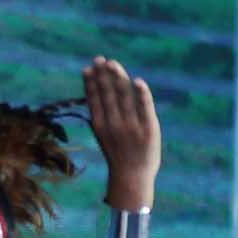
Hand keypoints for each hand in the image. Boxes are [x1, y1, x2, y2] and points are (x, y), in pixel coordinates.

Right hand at [83, 56, 160, 205]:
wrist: (132, 177)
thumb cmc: (118, 155)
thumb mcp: (103, 137)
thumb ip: (100, 117)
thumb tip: (93, 95)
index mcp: (100, 126)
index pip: (94, 99)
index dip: (91, 83)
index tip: (89, 69)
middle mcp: (114, 124)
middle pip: (108, 94)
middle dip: (103, 75)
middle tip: (100, 59)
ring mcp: (131, 126)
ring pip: (124, 96)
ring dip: (118, 78)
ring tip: (112, 63)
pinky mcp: (149, 128)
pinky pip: (145, 107)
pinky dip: (141, 94)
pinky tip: (137, 81)